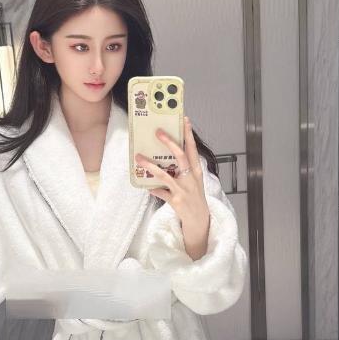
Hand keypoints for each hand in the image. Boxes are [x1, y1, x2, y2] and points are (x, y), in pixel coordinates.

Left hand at [135, 116, 209, 259]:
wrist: (200, 220)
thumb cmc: (194, 196)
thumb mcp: (193, 181)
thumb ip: (182, 168)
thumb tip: (165, 155)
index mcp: (196, 171)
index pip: (193, 149)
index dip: (189, 134)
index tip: (184, 120)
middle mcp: (191, 178)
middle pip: (180, 157)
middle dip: (169, 143)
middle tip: (158, 132)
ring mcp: (183, 190)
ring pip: (165, 174)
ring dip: (150, 166)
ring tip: (138, 158)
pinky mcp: (176, 201)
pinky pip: (160, 193)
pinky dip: (152, 188)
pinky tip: (145, 185)